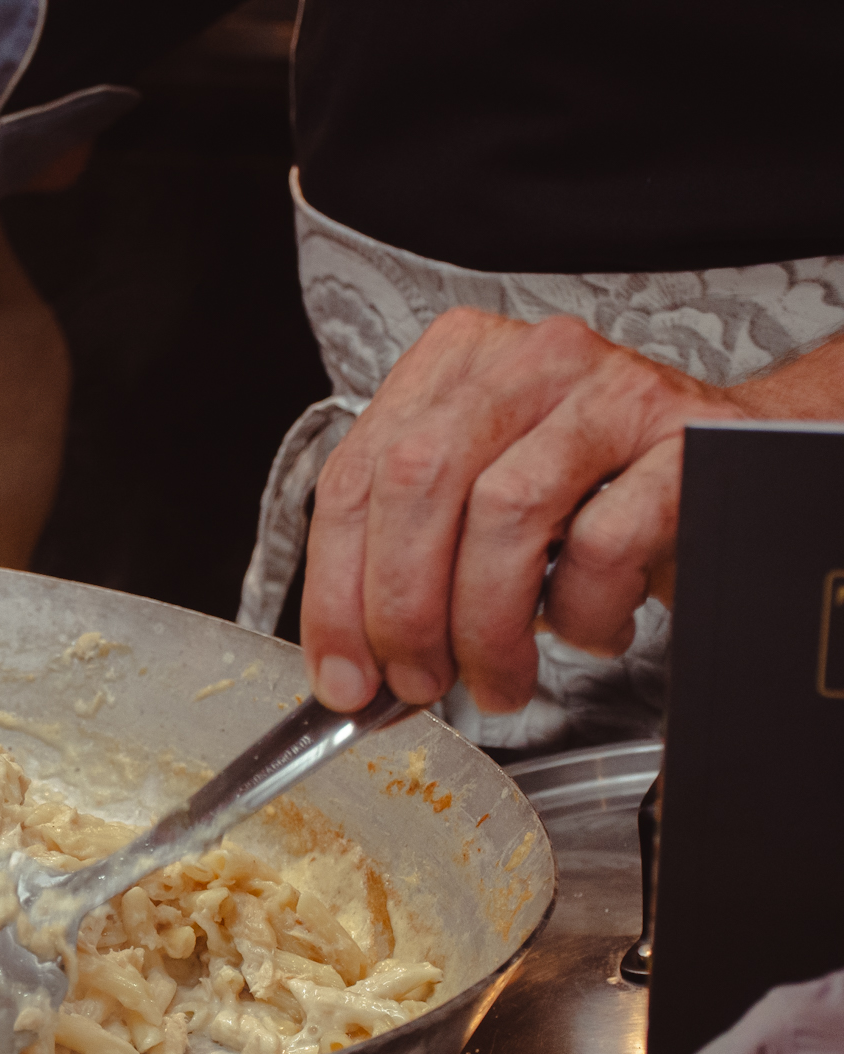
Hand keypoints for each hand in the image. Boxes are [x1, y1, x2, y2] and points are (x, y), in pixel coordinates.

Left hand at [300, 308, 755, 714]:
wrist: (728, 468)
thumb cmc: (593, 493)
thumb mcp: (481, 502)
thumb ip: (409, 554)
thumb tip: (351, 662)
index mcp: (454, 364)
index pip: (355, 475)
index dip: (334, 591)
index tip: (340, 673)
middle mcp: (526, 361)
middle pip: (415, 482)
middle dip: (402, 610)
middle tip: (416, 682)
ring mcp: (609, 391)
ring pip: (505, 511)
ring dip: (486, 625)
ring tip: (497, 679)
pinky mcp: (680, 442)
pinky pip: (603, 543)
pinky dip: (580, 612)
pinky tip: (585, 629)